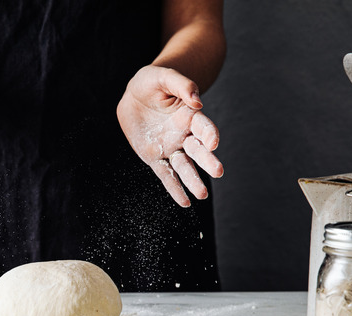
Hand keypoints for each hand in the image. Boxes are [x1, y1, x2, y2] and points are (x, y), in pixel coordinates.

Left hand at [117, 65, 222, 206]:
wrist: (133, 96)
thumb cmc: (151, 82)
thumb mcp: (163, 77)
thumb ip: (181, 85)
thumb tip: (197, 101)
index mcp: (189, 115)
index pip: (203, 127)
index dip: (209, 134)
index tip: (212, 143)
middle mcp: (183, 134)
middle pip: (197, 150)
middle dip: (207, 160)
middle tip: (218, 171)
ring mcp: (170, 147)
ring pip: (183, 166)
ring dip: (193, 180)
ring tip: (202, 195)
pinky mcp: (155, 157)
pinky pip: (165, 174)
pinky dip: (174, 188)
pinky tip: (185, 203)